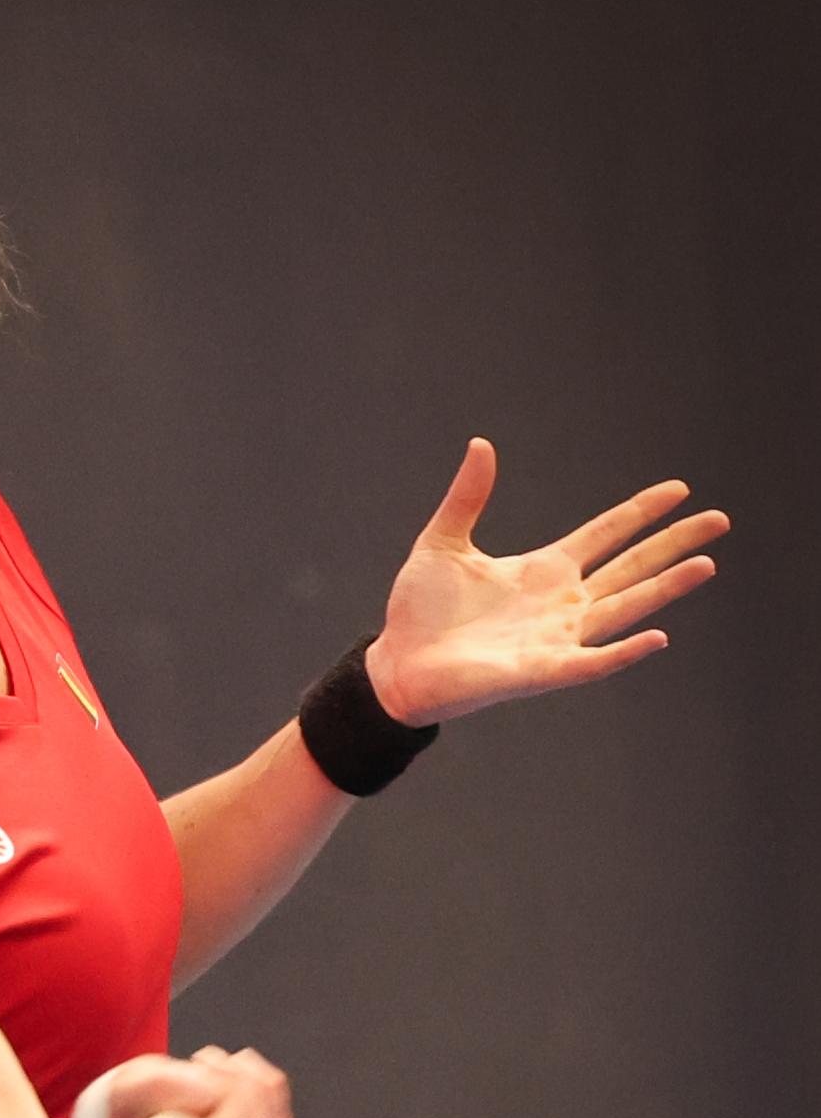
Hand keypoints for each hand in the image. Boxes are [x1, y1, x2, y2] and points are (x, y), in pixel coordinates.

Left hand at [364, 439, 728, 725]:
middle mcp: (561, 604)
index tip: (679, 490)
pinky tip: (657, 637)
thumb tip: (482, 445)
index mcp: (543, 571)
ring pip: (624, 608)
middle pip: (631, 567)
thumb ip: (468, 497)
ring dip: (665, 589)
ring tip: (706, 564)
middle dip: (674, 544)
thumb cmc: (419, 612)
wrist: (396, 665)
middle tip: (719, 520)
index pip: (606, 535)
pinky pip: (592, 662)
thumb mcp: (443, 543)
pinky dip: (623, 652)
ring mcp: (556, 638)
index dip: (640, 513)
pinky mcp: (543, 672)